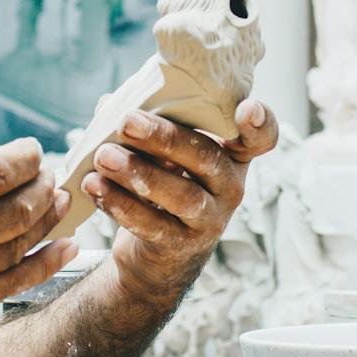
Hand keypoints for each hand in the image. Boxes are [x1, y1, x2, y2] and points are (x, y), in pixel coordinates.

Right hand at [0, 139, 76, 356]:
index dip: (25, 157)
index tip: (32, 151)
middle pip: (18, 207)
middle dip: (43, 186)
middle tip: (50, 175)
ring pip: (22, 242)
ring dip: (50, 218)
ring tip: (61, 200)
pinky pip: (16, 282)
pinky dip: (47, 261)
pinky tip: (67, 246)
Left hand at [82, 100, 276, 304]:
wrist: (158, 252)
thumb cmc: (162, 183)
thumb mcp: (161, 152)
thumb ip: (143, 123)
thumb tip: (108, 104)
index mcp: (232, 154)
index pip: (261, 138)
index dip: (261, 122)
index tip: (247, 109)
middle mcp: (230, 185)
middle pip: (206, 157)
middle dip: (164, 138)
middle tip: (126, 121)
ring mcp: (211, 218)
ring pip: (181, 195)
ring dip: (138, 173)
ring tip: (102, 157)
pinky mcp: (183, 245)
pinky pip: (153, 225)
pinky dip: (121, 205)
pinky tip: (95, 187)